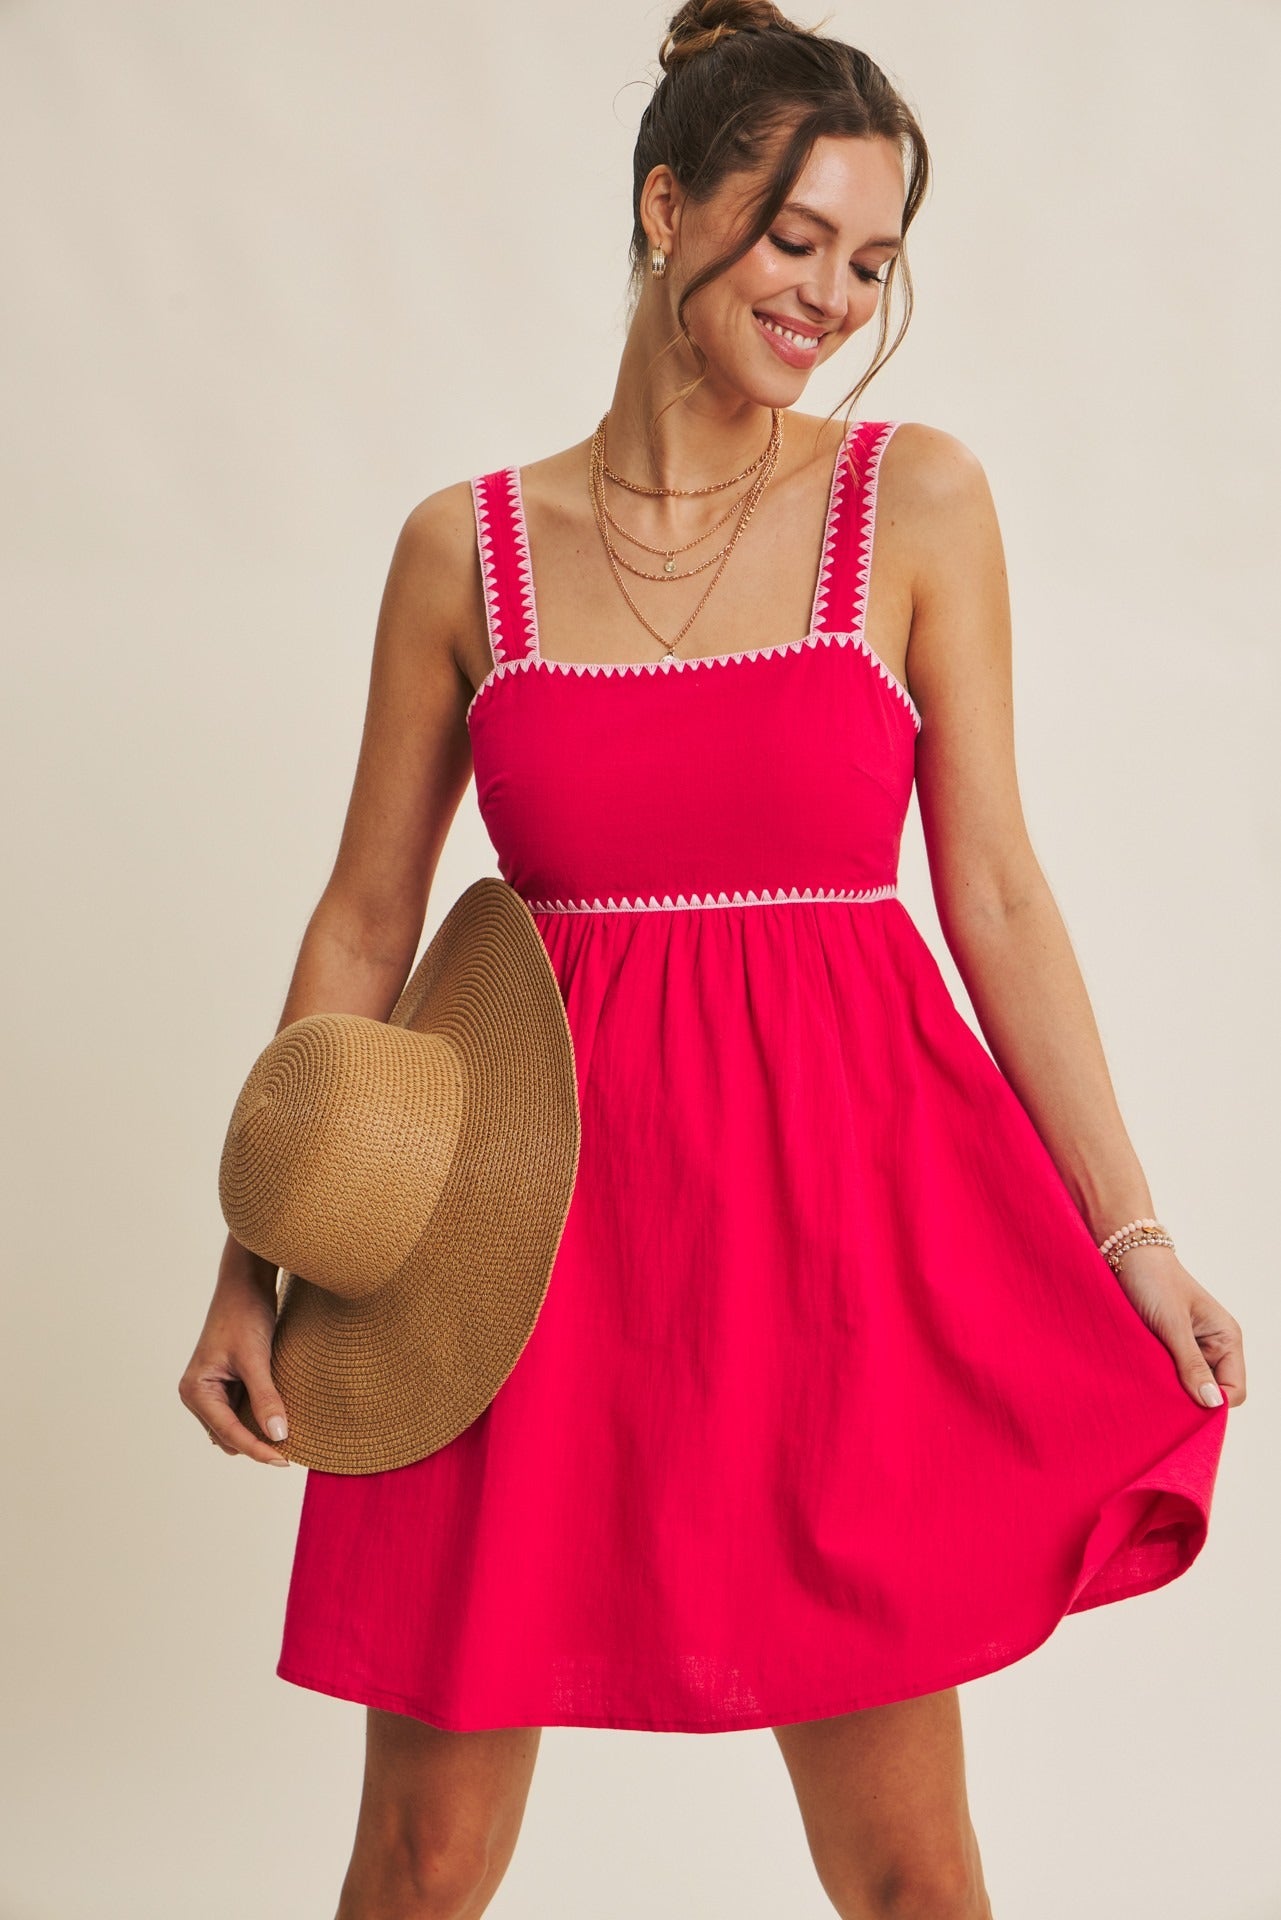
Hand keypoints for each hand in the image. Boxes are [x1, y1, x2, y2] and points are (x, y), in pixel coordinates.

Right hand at [178, 1238, 292, 1464]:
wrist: (245, 1283)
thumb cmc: (245, 1314)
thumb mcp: (256, 1358)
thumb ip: (265, 1398)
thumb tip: (277, 1436)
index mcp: (196, 1390)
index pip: (228, 1433)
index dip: (257, 1449)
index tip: (284, 1460)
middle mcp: (198, 1394)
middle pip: (229, 1436)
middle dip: (256, 1444)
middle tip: (290, 1452)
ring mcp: (211, 1390)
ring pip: (235, 1427)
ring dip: (257, 1432)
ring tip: (288, 1436)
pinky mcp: (227, 1382)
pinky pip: (241, 1411)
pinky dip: (258, 1417)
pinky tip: (279, 1417)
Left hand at [1109, 1242, 1245, 1410]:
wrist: (1122, 1253)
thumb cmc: (1153, 1279)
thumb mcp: (1173, 1323)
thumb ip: (1191, 1364)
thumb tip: (1212, 1403)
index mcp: (1226, 1338)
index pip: (1233, 1389)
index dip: (1213, 1402)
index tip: (1183, 1405)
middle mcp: (1212, 1346)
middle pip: (1210, 1392)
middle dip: (1188, 1398)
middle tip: (1160, 1393)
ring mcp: (1188, 1348)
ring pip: (1187, 1387)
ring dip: (1169, 1389)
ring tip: (1148, 1380)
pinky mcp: (1166, 1347)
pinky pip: (1168, 1376)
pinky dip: (1156, 1379)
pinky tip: (1141, 1374)